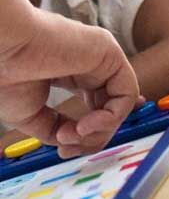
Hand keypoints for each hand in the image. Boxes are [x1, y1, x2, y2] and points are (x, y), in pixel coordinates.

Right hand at [0, 0, 139, 156]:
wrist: (3, 49)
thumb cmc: (7, 73)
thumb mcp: (31, 112)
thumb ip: (54, 127)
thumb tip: (71, 139)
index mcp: (72, 71)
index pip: (97, 101)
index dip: (91, 130)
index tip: (67, 149)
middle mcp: (91, 63)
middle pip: (109, 108)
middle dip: (91, 137)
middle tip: (66, 149)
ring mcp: (101, 57)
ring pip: (120, 104)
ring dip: (98, 131)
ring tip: (72, 134)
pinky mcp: (109, 52)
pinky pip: (126, 93)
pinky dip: (110, 118)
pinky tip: (84, 125)